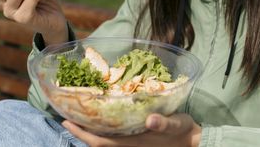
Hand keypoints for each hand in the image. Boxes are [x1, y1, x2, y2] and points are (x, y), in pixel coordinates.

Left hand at [62, 113, 201, 146]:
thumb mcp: (176, 124)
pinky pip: (113, 138)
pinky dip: (103, 130)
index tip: (68, 121)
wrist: (193, 142)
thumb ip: (164, 123)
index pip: (101, 141)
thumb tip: (150, 120)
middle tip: (66, 115)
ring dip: (90, 131)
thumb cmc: (183, 131)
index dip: (83, 134)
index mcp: (134, 143)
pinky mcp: (136, 140)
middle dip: (81, 132)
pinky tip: (101, 120)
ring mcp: (132, 144)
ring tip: (80, 116)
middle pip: (98, 143)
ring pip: (104, 141)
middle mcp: (129, 145)